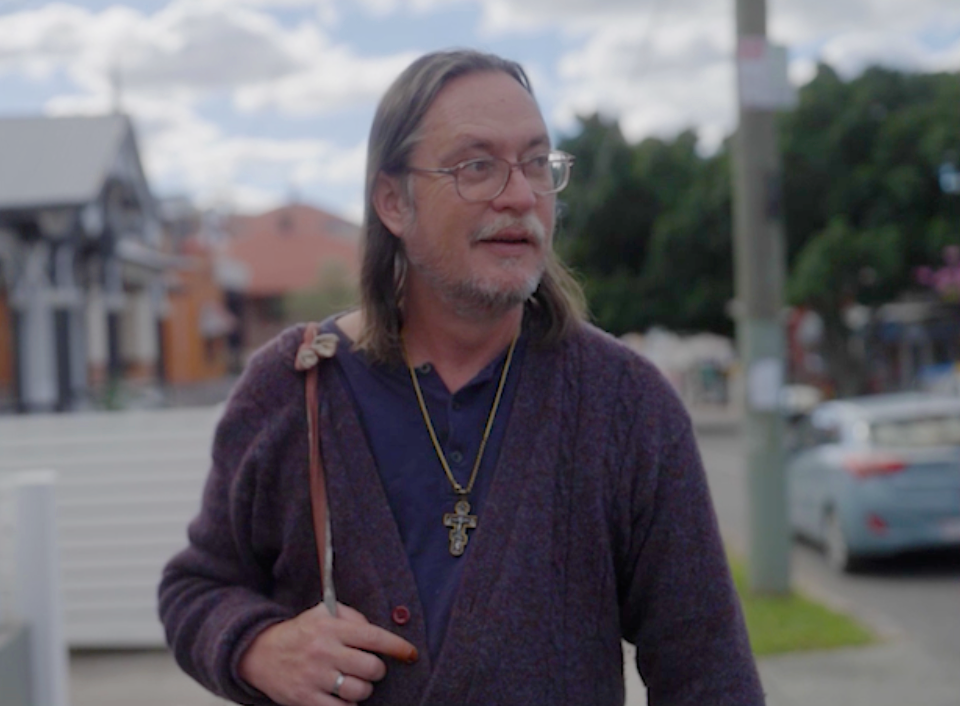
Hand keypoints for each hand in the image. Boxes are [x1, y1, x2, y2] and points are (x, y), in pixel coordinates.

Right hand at [238, 602, 418, 705]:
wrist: (260, 653)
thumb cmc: (301, 632)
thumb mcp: (324, 613)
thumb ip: (353, 618)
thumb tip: (378, 635)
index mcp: (331, 628)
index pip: (374, 637)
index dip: (398, 647)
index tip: (411, 653)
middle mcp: (324, 651)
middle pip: (371, 668)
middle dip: (377, 670)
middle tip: (369, 668)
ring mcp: (315, 677)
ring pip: (360, 691)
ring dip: (363, 689)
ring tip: (353, 682)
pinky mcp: (306, 699)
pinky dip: (348, 705)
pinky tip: (342, 696)